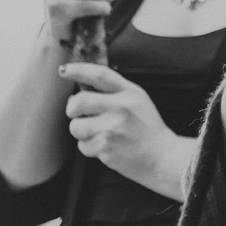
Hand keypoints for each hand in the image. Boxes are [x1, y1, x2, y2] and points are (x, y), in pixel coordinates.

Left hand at [60, 62, 191, 195]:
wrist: (161, 156)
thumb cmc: (147, 129)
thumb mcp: (138, 101)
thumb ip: (113, 92)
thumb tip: (79, 92)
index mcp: (130, 93)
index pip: (100, 75)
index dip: (78, 70)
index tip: (64, 70)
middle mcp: (121, 107)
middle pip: (79, 101)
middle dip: (72, 109)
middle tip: (79, 113)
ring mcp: (112, 128)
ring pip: (76, 126)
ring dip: (81, 131)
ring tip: (98, 133)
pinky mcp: (106, 147)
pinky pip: (82, 145)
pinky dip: (89, 147)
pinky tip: (105, 146)